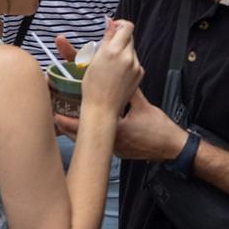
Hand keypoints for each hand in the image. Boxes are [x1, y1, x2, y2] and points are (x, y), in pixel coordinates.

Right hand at [54, 19, 142, 113]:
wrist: (102, 108)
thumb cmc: (92, 86)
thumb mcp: (93, 59)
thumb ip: (105, 39)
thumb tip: (111, 23)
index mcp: (112, 50)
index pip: (126, 27)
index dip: (120, 25)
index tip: (113, 29)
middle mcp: (126, 56)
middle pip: (129, 37)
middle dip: (120, 39)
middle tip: (109, 49)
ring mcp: (135, 65)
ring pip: (131, 50)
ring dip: (123, 52)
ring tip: (111, 66)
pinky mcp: (140, 73)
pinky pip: (135, 61)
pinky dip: (128, 63)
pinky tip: (118, 74)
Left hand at [54, 88, 186, 160]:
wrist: (171, 147)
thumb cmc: (159, 129)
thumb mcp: (143, 105)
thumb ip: (129, 91)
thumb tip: (120, 76)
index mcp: (116, 131)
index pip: (88, 128)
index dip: (69, 123)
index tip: (57, 117)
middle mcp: (113, 143)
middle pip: (84, 138)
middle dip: (69, 129)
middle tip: (56, 119)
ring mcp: (116, 150)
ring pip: (92, 142)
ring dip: (81, 133)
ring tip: (66, 123)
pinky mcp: (120, 151)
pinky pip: (101, 145)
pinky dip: (93, 137)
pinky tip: (91, 130)